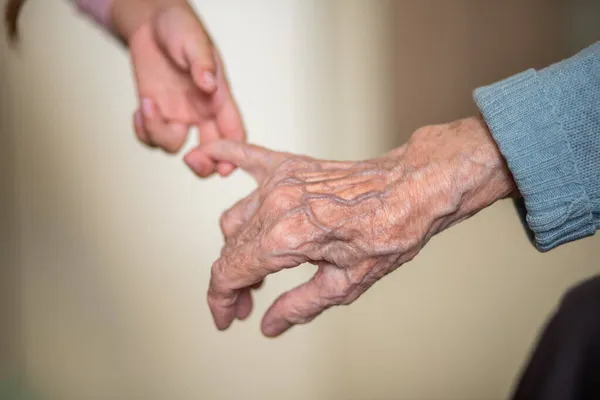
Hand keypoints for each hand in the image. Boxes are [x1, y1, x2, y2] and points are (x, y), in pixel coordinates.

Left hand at [128, 4, 244, 175]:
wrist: (151, 22)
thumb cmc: (180, 28)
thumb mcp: (193, 42)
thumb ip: (202, 64)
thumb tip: (209, 86)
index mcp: (219, 98)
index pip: (233, 132)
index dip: (233, 154)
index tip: (225, 168)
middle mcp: (201, 112)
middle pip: (210, 152)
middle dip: (203, 164)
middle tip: (190, 158)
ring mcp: (178, 115)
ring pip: (174, 146)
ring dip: (158, 132)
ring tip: (147, 104)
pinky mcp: (156, 113)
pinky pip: (151, 138)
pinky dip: (143, 131)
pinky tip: (140, 109)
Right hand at [185, 116, 516, 335]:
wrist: (413, 189)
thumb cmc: (390, 232)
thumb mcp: (345, 284)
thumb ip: (298, 306)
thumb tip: (269, 324)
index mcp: (287, 237)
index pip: (230, 272)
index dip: (221, 300)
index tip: (225, 317)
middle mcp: (275, 205)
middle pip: (230, 248)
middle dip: (233, 282)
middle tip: (248, 305)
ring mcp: (280, 181)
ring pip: (234, 217)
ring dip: (235, 248)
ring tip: (255, 271)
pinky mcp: (290, 166)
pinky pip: (244, 157)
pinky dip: (221, 158)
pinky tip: (202, 157)